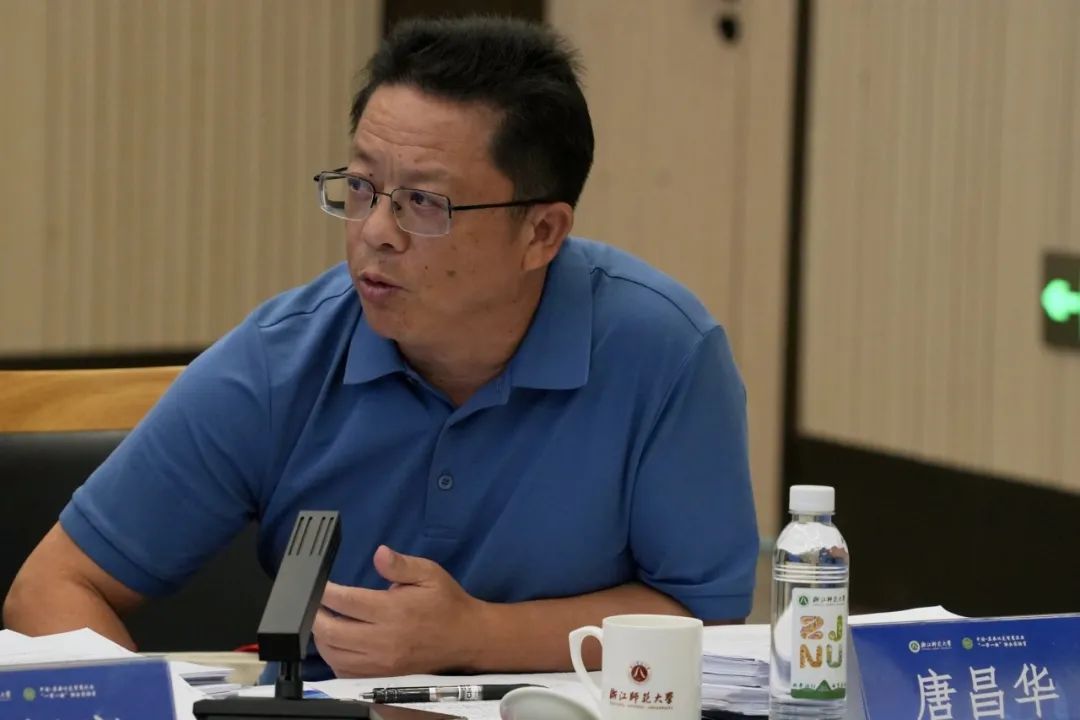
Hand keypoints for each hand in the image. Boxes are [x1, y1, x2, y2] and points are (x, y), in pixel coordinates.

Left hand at [312, 545, 488, 676]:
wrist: (466, 637)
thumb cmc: (445, 603)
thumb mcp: (429, 573)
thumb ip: (401, 564)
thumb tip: (379, 553)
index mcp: (393, 611)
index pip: (346, 602)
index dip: (325, 592)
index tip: (318, 584)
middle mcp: (383, 640)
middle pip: (331, 632)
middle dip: (316, 615)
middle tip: (314, 603)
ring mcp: (380, 663)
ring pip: (334, 654)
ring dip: (321, 637)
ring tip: (323, 621)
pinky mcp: (381, 676)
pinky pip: (345, 671)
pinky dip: (334, 657)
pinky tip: (336, 643)